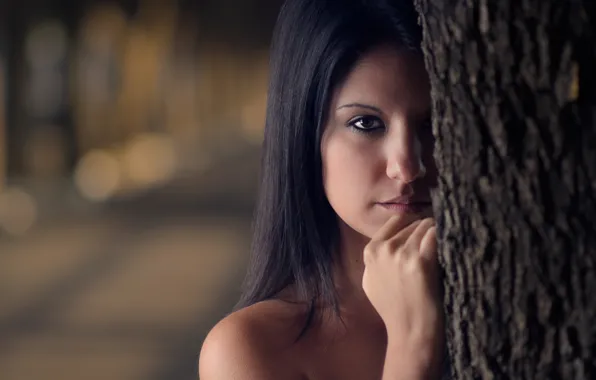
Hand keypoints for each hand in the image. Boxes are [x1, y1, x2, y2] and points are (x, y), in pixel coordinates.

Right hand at [362, 213, 443, 370]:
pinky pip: (436, 236)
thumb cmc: (393, 309)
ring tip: (448, 242)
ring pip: (426, 227)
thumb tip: (387, 240)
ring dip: (437, 233)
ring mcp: (402, 254)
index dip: (411, 223)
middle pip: (413, 224)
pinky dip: (444, 237)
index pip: (395, 221)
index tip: (423, 229)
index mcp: (371, 251)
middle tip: (437, 240)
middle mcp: (384, 249)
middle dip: (425, 229)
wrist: (409, 330)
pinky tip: (452, 242)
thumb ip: (376, 258)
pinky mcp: (421, 261)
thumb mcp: (371, 281)